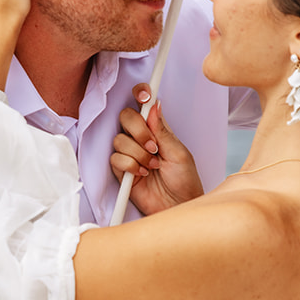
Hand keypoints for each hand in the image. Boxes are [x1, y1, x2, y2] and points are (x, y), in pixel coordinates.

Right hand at [110, 84, 203, 214]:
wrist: (178, 205)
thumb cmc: (184, 180)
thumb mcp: (179, 153)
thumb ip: (163, 131)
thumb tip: (154, 106)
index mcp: (157, 128)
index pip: (143, 104)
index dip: (140, 94)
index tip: (145, 97)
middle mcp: (141, 137)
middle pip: (125, 117)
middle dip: (138, 131)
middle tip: (153, 146)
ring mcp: (130, 153)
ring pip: (119, 140)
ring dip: (138, 154)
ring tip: (153, 166)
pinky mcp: (121, 170)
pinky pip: (116, 158)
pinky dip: (131, 166)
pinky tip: (143, 174)